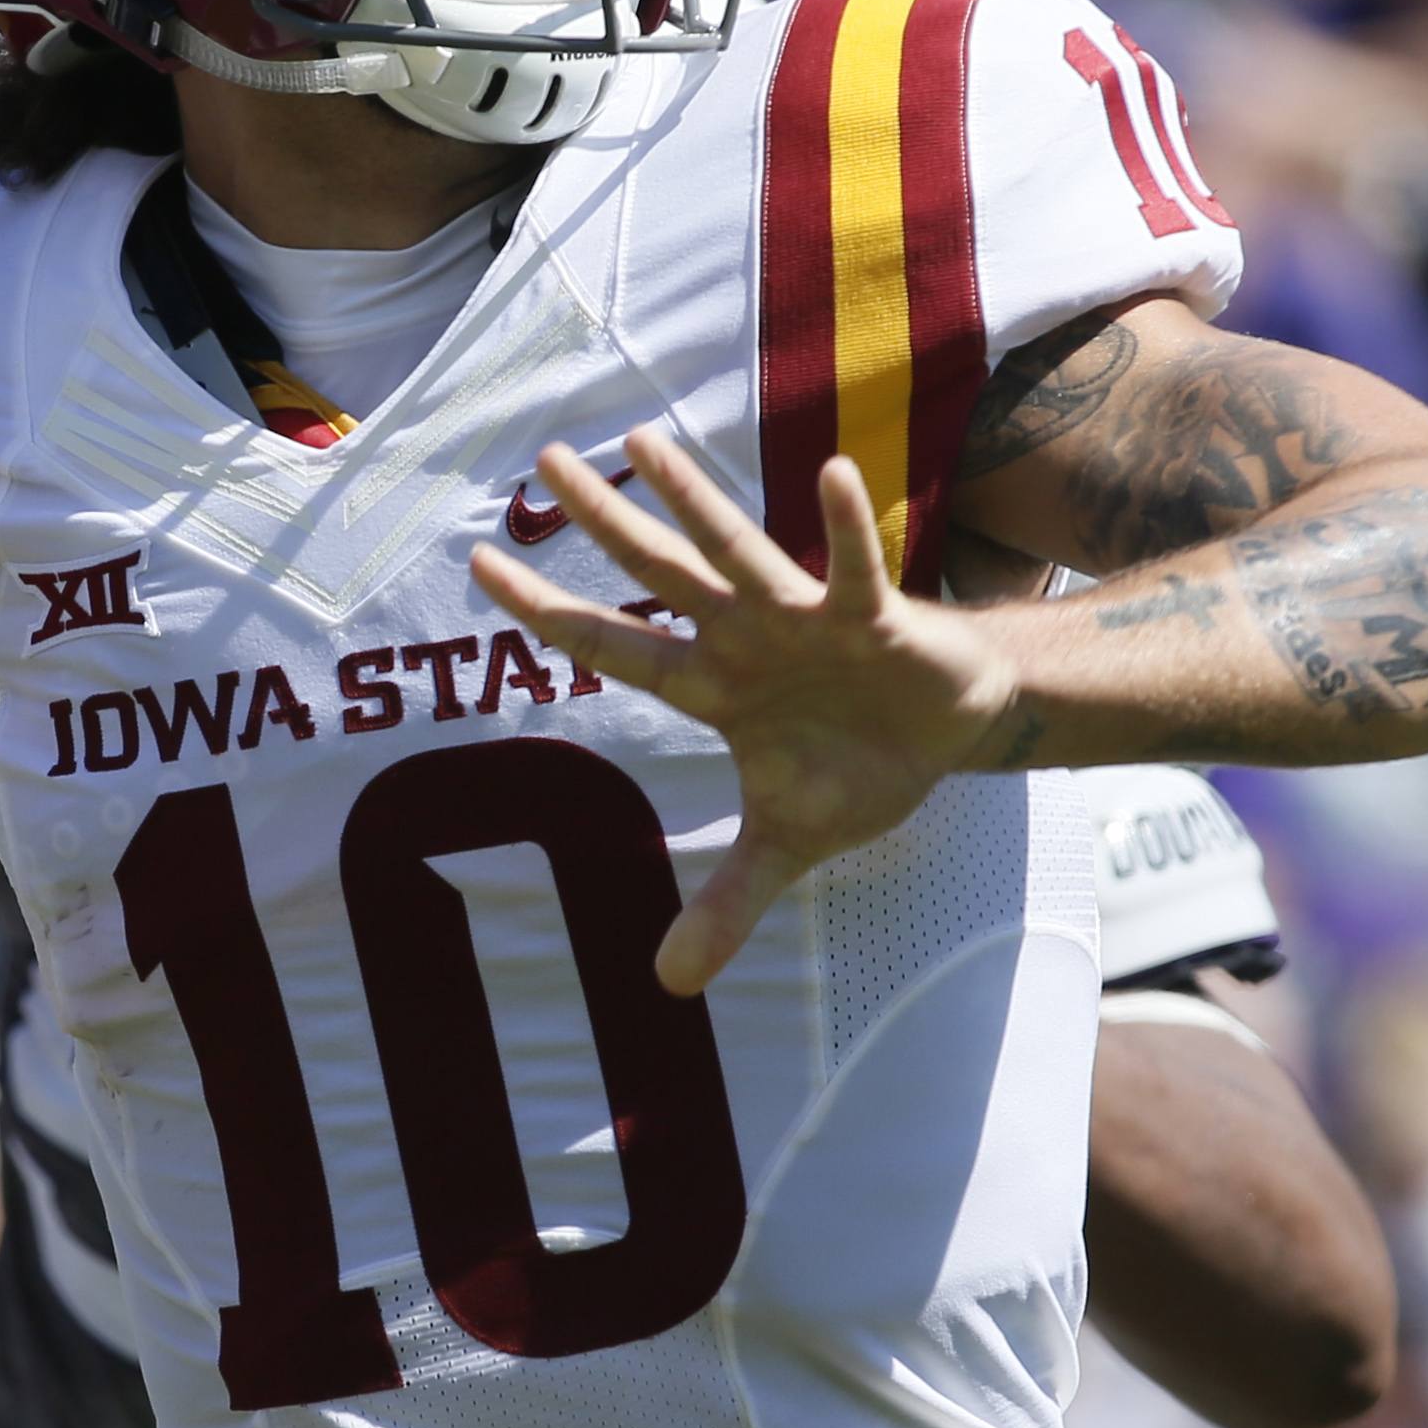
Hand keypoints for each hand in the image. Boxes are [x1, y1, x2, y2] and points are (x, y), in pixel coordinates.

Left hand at [472, 426, 1019, 994]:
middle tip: (545, 458)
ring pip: (735, 550)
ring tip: (642, 443)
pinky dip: (840, 527)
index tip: (479, 562)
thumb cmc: (856, 766)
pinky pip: (852, 566)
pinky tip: (828, 474)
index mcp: (711, 686)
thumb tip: (668, 985)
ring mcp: (801, 619)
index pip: (611, 643)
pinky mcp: (869, 616)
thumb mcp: (785, 846)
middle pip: (656, 572)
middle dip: (602, 521)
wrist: (948, 732)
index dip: (548, 611)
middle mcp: (742, 637)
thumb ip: (725, 903)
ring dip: (693, 499)